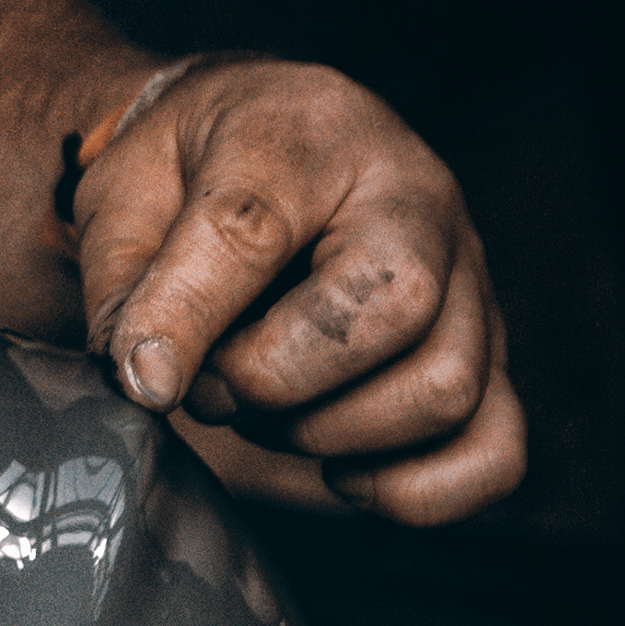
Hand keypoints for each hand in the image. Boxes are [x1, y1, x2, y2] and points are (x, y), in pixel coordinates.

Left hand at [69, 59, 526, 523]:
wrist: (259, 139)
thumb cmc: (194, 168)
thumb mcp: (128, 188)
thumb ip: (127, 280)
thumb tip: (149, 378)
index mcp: (307, 136)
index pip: (253, 227)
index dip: (188, 314)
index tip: (142, 375)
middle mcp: (415, 198)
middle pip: (398, 307)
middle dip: (276, 380)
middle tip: (210, 384)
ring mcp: (469, 278)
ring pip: (446, 388)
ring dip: (331, 432)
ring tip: (265, 409)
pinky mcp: (489, 353)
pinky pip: (497, 450)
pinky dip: (412, 490)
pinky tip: (338, 467)